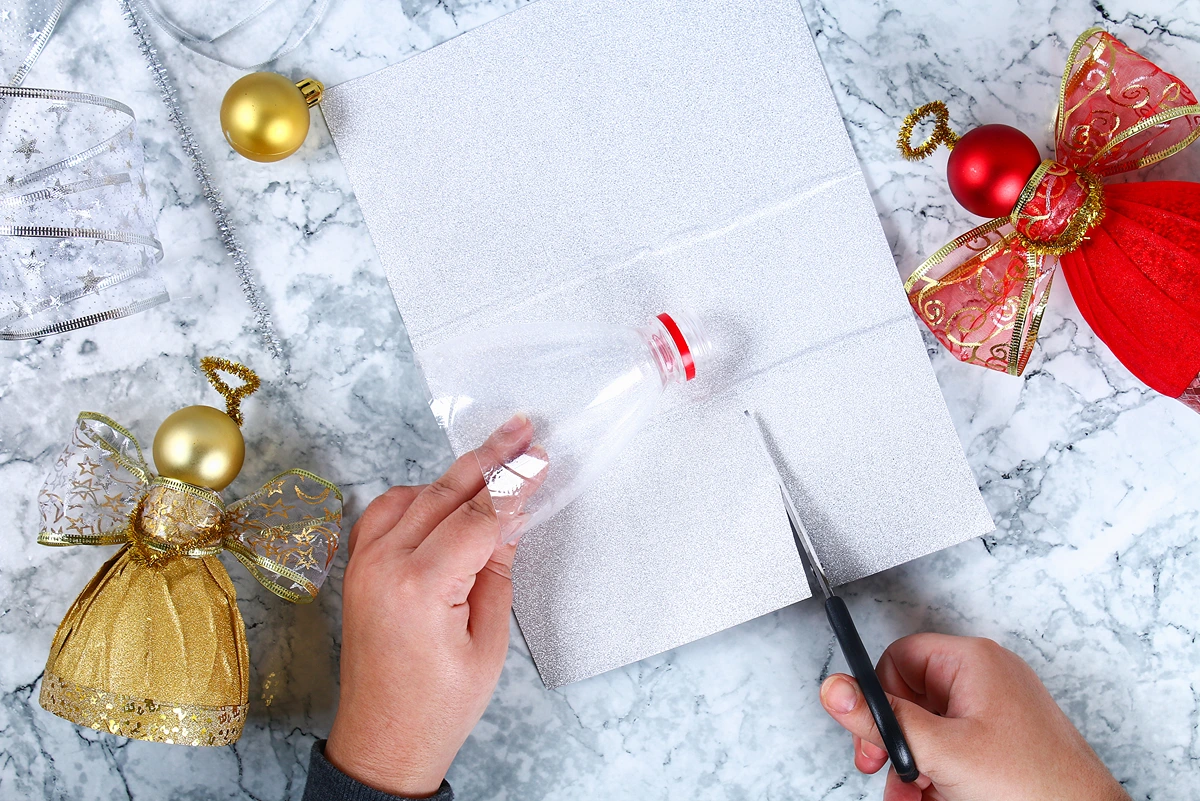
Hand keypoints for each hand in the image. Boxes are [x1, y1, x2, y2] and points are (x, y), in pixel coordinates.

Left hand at [326, 414, 540, 796]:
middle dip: (488, 459)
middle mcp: (383, 566)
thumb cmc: (438, 706)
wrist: (383, 742)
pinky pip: (382, 513)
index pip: (478, 516)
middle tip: (522, 430)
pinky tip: (443, 493)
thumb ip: (496, 569)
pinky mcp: (355, 570)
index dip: (514, 485)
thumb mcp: (489, 641)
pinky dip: (416, 496)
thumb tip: (510, 518)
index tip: (540, 459)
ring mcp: (362, 565)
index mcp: (421, 587)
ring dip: (453, 475)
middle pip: (443, 493)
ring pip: (411, 495)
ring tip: (495, 458)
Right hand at [819, 633, 1128, 800]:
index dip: (879, 695)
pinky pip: (951, 751)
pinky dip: (936, 777)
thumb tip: (836, 690)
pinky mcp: (1001, 744)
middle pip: (910, 698)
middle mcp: (985, 680)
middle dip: (896, 743)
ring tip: (916, 796)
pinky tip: (936, 799)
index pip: (899, 657)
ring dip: (913, 768)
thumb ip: (883, 720)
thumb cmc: (1037, 785)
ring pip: (927, 732)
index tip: (870, 732)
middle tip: (886, 768)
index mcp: (973, 662)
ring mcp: (995, 713)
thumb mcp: (941, 751)